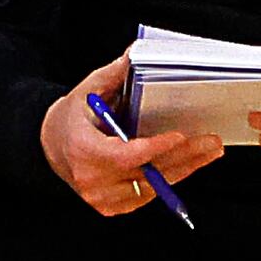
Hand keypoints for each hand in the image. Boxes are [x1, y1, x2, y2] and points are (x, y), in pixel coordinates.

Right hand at [42, 56, 222, 217]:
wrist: (50, 146)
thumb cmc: (71, 118)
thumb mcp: (88, 90)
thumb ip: (114, 74)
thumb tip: (136, 53)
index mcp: (84, 150)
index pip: (125, 155)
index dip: (156, 148)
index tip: (180, 136)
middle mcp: (92, 179)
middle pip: (147, 173)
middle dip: (185, 157)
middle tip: (210, 142)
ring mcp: (101, 197)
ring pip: (153, 188)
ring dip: (184, 169)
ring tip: (208, 152)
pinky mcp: (110, 207)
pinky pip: (146, 196)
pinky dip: (168, 180)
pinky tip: (188, 165)